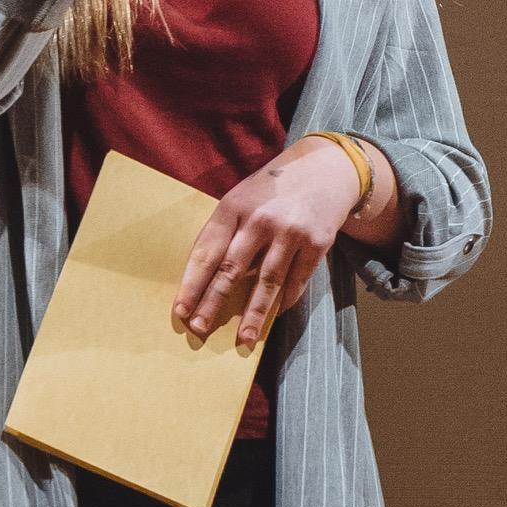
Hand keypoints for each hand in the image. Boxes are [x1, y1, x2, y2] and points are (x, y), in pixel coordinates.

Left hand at [174, 140, 364, 354]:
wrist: (325, 168)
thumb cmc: (273, 189)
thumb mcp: (242, 197)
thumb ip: (226, 231)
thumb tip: (206, 277)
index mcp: (233, 206)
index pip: (206, 252)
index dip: (192, 284)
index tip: (181, 310)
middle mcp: (260, 219)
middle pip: (231, 269)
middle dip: (213, 303)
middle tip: (200, 329)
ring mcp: (290, 231)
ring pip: (267, 281)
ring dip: (254, 313)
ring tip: (245, 338)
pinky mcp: (316, 242)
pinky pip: (297, 279)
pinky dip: (287, 299)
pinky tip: (277, 315)